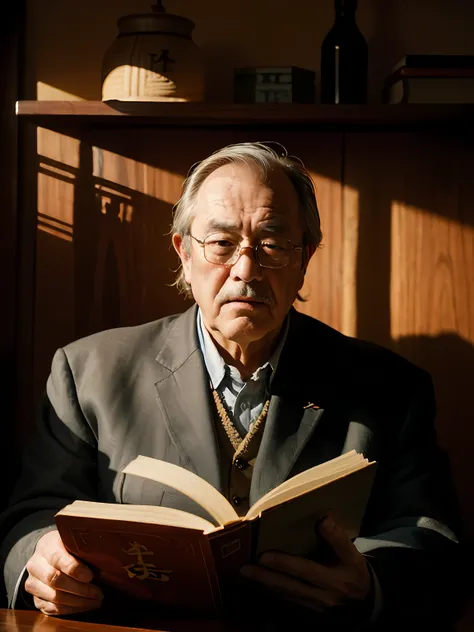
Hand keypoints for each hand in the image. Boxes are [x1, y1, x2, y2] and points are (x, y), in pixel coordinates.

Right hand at [25, 529, 102, 615]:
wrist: (45, 555)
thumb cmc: (66, 546)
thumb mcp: (72, 539)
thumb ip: (83, 546)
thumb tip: (107, 556)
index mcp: (46, 546)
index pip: (58, 558)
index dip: (74, 569)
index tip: (90, 576)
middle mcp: (35, 565)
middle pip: (55, 580)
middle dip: (80, 589)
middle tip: (99, 593)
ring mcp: (33, 584)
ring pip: (54, 597)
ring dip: (78, 602)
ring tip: (96, 601)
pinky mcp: (36, 599)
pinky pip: (52, 609)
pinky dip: (71, 609)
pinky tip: (85, 606)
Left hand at [240, 515, 371, 612]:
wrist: (365, 601)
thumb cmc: (354, 571)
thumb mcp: (352, 554)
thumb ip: (337, 538)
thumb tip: (323, 520)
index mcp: (333, 581)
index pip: (305, 571)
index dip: (284, 563)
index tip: (265, 555)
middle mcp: (321, 596)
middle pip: (289, 586)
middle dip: (265, 577)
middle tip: (245, 568)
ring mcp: (313, 606)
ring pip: (285, 595)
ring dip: (264, 584)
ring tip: (247, 574)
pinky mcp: (308, 610)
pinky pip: (287, 600)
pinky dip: (272, 591)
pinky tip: (259, 583)